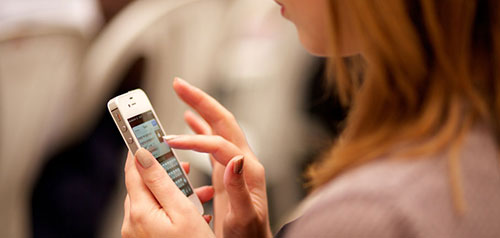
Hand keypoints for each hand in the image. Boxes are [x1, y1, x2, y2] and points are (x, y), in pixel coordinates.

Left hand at [121, 149, 214, 237]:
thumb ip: (160, 181)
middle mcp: (132, 223)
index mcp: (140, 212)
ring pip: (153, 200)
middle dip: (167, 175)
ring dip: (175, 194)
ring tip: (199, 195)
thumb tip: (142, 156)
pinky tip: (192, 212)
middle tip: (186, 170)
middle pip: (145, 186)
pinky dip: (172, 210)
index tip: (147, 135)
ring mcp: (137, 233)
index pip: (133, 171)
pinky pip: (155, 216)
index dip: (140, 151)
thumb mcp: (182, 210)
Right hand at [165, 77, 271, 237]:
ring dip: (200, 109)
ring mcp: (235, 164)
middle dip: (201, 101)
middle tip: (179, 84)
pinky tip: (190, 120)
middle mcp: (242, 161)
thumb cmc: (249, 236)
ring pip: (217, 127)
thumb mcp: (243, 217)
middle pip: (222, 121)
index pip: (219, 143)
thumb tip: (234, 159)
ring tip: (182, 94)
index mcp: (247, 170)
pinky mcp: (227, 170)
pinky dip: (201, 127)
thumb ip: (239, 188)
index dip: (194, 139)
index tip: (170, 141)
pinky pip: (213, 141)